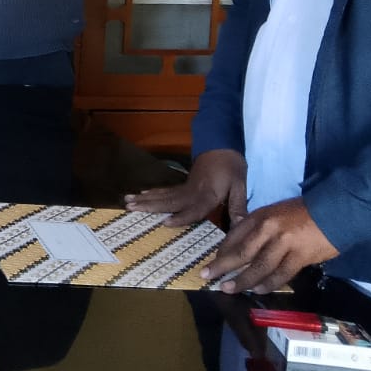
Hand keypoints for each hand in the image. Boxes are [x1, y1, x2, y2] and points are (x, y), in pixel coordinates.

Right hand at [124, 148, 247, 225]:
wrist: (221, 145)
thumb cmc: (232, 167)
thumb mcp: (240, 185)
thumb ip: (238, 205)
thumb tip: (242, 225)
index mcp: (208, 194)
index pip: (194, 209)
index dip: (181, 217)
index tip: (165, 223)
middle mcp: (193, 192)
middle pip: (169, 201)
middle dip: (149, 205)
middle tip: (130, 206)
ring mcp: (186, 187)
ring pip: (163, 195)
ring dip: (145, 198)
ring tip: (128, 200)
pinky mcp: (184, 184)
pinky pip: (166, 190)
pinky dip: (153, 192)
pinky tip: (142, 193)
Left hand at [202, 197, 338, 293]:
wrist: (332, 213)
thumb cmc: (301, 213)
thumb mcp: (274, 212)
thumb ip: (257, 227)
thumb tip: (239, 244)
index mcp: (260, 217)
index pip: (234, 236)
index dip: (222, 251)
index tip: (212, 262)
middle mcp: (268, 229)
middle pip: (241, 252)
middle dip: (222, 266)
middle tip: (208, 276)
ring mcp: (284, 243)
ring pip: (259, 267)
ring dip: (242, 280)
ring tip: (228, 289)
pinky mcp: (300, 256)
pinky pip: (281, 274)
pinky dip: (268, 284)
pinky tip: (258, 290)